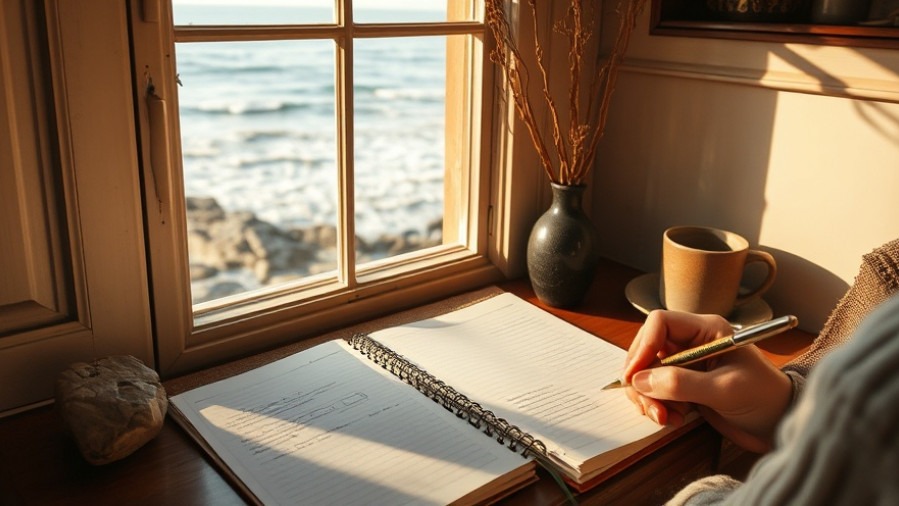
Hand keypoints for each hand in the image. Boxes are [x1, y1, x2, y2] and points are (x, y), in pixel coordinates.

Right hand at [622, 310, 792, 452]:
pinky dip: (656, 405)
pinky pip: (655, 389)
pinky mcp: (684, 384)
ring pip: (647, 372)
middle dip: (642, 379)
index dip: (643, 347)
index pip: (660, 323)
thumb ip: (682, 383)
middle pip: (648, 349)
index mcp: (706, 330)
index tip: (635, 377)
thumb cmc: (764, 398)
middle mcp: (692, 343)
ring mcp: (687, 364)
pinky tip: (673, 418)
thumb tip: (640, 381)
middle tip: (650, 407)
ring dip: (648, 397)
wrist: (780, 424)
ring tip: (665, 418)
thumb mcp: (724, 390)